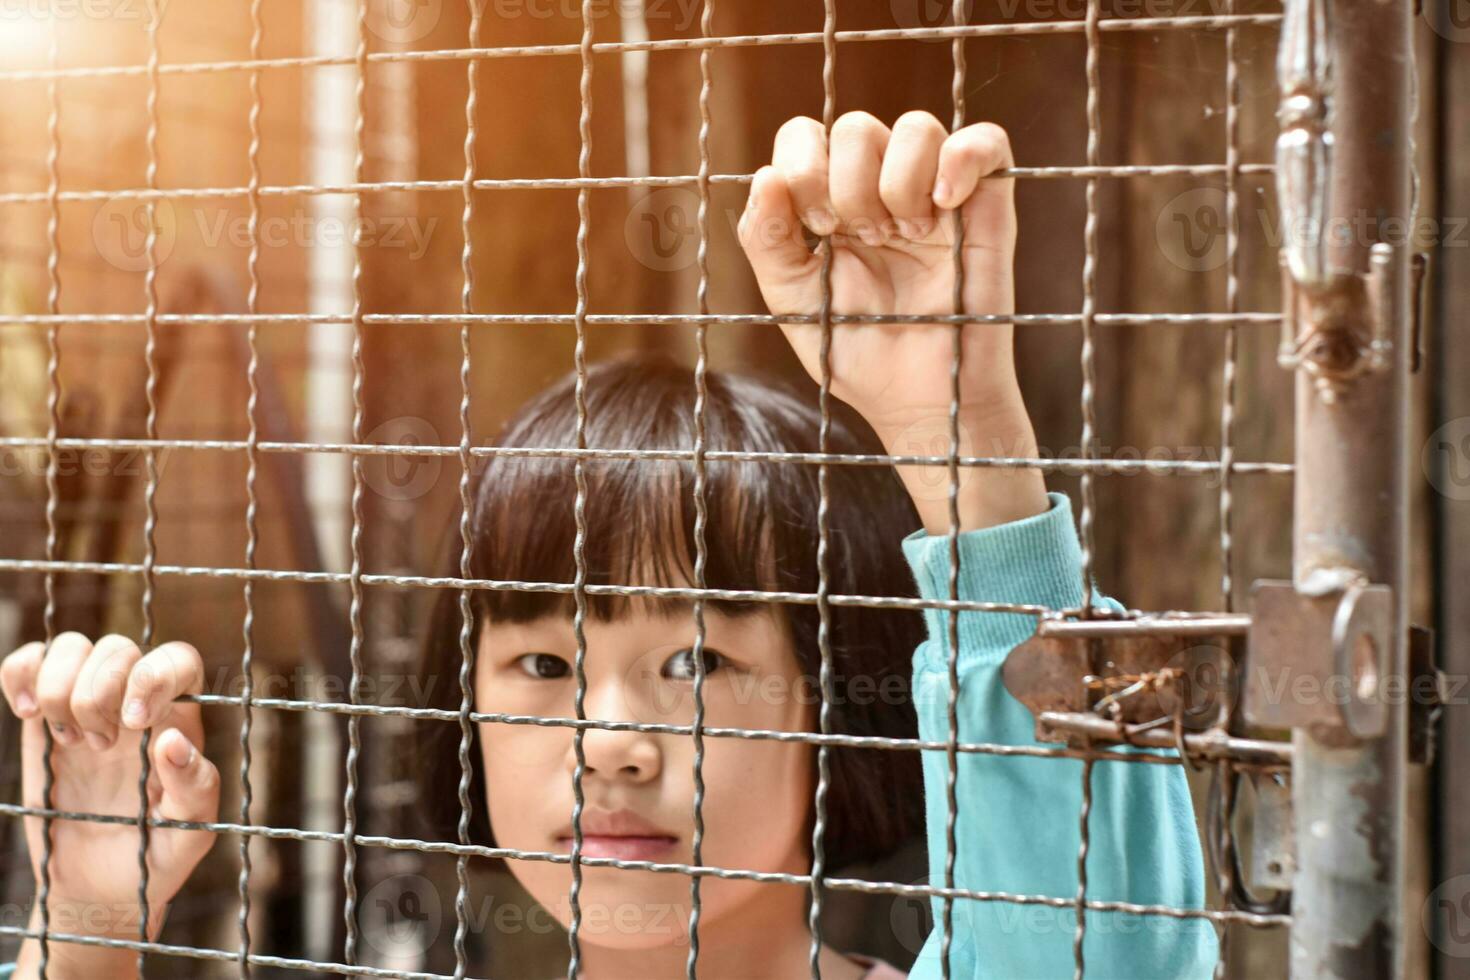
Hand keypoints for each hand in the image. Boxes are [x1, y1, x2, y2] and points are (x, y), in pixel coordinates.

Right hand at [1, 633, 218, 978]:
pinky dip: (21, 672)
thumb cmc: (155, 853)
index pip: (177, 659)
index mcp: (177, 719)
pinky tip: (26, 713)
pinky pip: (29, 663)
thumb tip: (173, 741)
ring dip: (62, 687)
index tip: (133, 723)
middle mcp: (134, 701)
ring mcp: (86, 705)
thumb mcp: (189, 830)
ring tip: (69, 739)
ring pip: (74, 646)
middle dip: (99, 692)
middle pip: (119, 648)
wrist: (100, 886)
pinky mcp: (42, 719)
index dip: (153, 676)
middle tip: (98, 746)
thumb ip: (193, 786)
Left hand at [739, 110, 1047, 531]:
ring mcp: (936, 191)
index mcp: (830, 202)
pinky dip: (961, 159)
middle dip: (849, 185)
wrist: (919, 400)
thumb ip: (765, 239)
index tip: (817, 230)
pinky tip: (943, 208)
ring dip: (899, 182)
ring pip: (916, 126)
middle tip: (864, 239)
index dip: (803, 168)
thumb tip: (765, 176)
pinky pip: (987, 139)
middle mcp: (881, 187)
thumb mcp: (791, 299)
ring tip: (905, 237)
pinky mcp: (987, 204)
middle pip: (856, 126)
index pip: (805, 136)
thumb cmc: (859, 352)